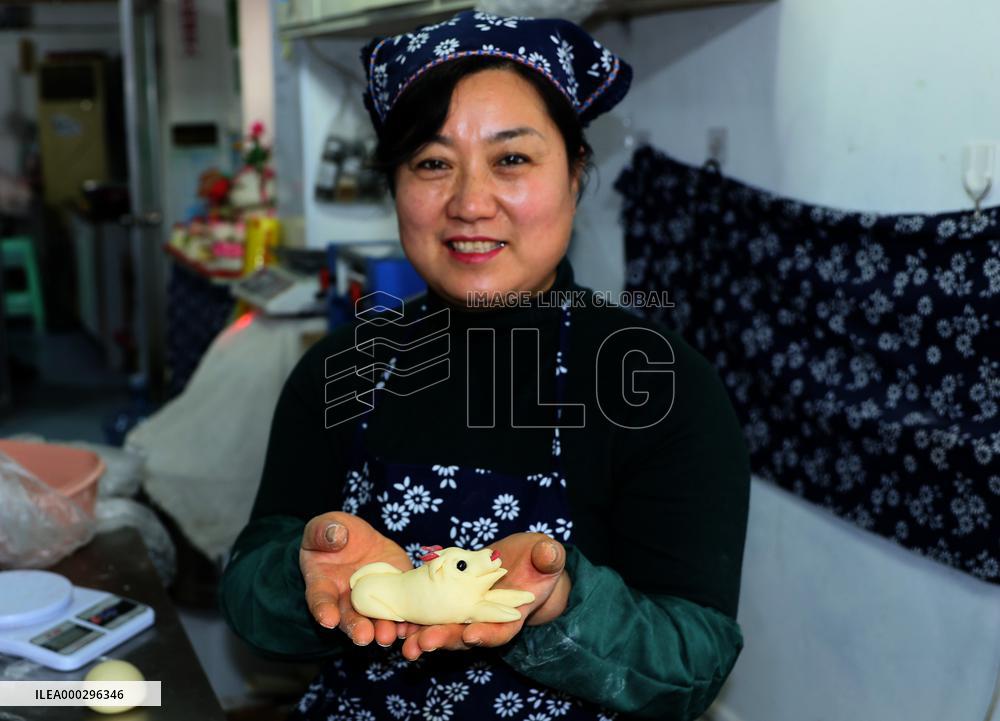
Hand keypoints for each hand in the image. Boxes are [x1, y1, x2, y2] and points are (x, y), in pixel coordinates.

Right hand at [300, 511, 412, 646]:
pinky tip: (413, 627)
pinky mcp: (395, 591)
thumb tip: (335, 536)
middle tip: (364, 636)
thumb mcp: (325, 526)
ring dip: (382, 629)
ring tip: (388, 636)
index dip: (323, 609)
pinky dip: (407, 620)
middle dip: (356, 627)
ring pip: (375, 619)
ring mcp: (372, 598)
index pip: (320, 598)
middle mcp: (345, 599)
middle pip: (349, 617)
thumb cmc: (333, 533)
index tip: (328, 619)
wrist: (356, 539)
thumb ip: (324, 531)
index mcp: (323, 583)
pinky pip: (400, 608)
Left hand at [399, 533, 571, 660]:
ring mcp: (468, 610)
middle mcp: (488, 617)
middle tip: (424, 643)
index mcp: (514, 612)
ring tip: (407, 643)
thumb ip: (549, 557)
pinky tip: (400, 621)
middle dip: (445, 639)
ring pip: (446, 627)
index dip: (487, 633)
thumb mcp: (548, 557)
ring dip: (426, 636)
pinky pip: (434, 611)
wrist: (525, 563)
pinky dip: (418, 618)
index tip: (471, 633)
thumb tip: (549, 553)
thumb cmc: (540, 560)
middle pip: (466, 635)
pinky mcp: (452, 599)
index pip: (502, 629)